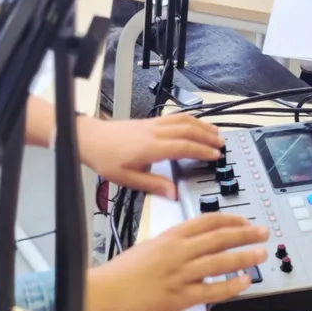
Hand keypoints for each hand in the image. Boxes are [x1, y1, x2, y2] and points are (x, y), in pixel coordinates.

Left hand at [78, 114, 221, 198]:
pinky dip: (189, 119)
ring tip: (215, 132)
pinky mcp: (149, 121)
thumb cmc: (105, 158)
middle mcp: (154, 133)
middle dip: (207, 137)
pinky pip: (174, 117)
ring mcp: (152, 124)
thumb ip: (152, 185)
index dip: (201, 151)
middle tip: (222, 145)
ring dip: (201, 125)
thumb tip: (173, 193)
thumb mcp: (126, 179)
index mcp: (150, 148)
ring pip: (183, 120)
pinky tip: (195, 124)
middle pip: (187, 130)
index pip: (183, 147)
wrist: (90, 139)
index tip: (215, 156)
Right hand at [85, 214, 268, 310]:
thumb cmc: (124, 269)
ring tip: (260, 253)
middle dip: (245, 233)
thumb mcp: (151, 244)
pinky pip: (212, 291)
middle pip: (219, 238)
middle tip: (262, 232)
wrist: (107, 291)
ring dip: (244, 256)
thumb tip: (195, 240)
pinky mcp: (180, 296)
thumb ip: (174, 241)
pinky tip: (244, 282)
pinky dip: (230, 286)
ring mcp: (181, 274)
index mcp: (171, 235)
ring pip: (220, 262)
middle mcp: (179, 251)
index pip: (207, 221)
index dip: (230, 219)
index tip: (244, 221)